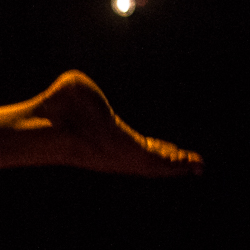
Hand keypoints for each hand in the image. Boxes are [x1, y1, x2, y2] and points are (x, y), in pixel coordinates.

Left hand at [29, 70, 202, 176]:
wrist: (50, 121)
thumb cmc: (58, 106)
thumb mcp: (76, 88)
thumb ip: (82, 87)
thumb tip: (73, 83)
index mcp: (110, 134)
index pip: (138, 144)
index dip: (156, 147)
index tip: (172, 149)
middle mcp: (117, 150)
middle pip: (151, 157)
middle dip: (173, 160)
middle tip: (195, 164)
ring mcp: (123, 156)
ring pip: (157, 164)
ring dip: (179, 164)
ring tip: (199, 166)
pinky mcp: (128, 157)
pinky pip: (158, 163)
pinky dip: (177, 164)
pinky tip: (194, 165)